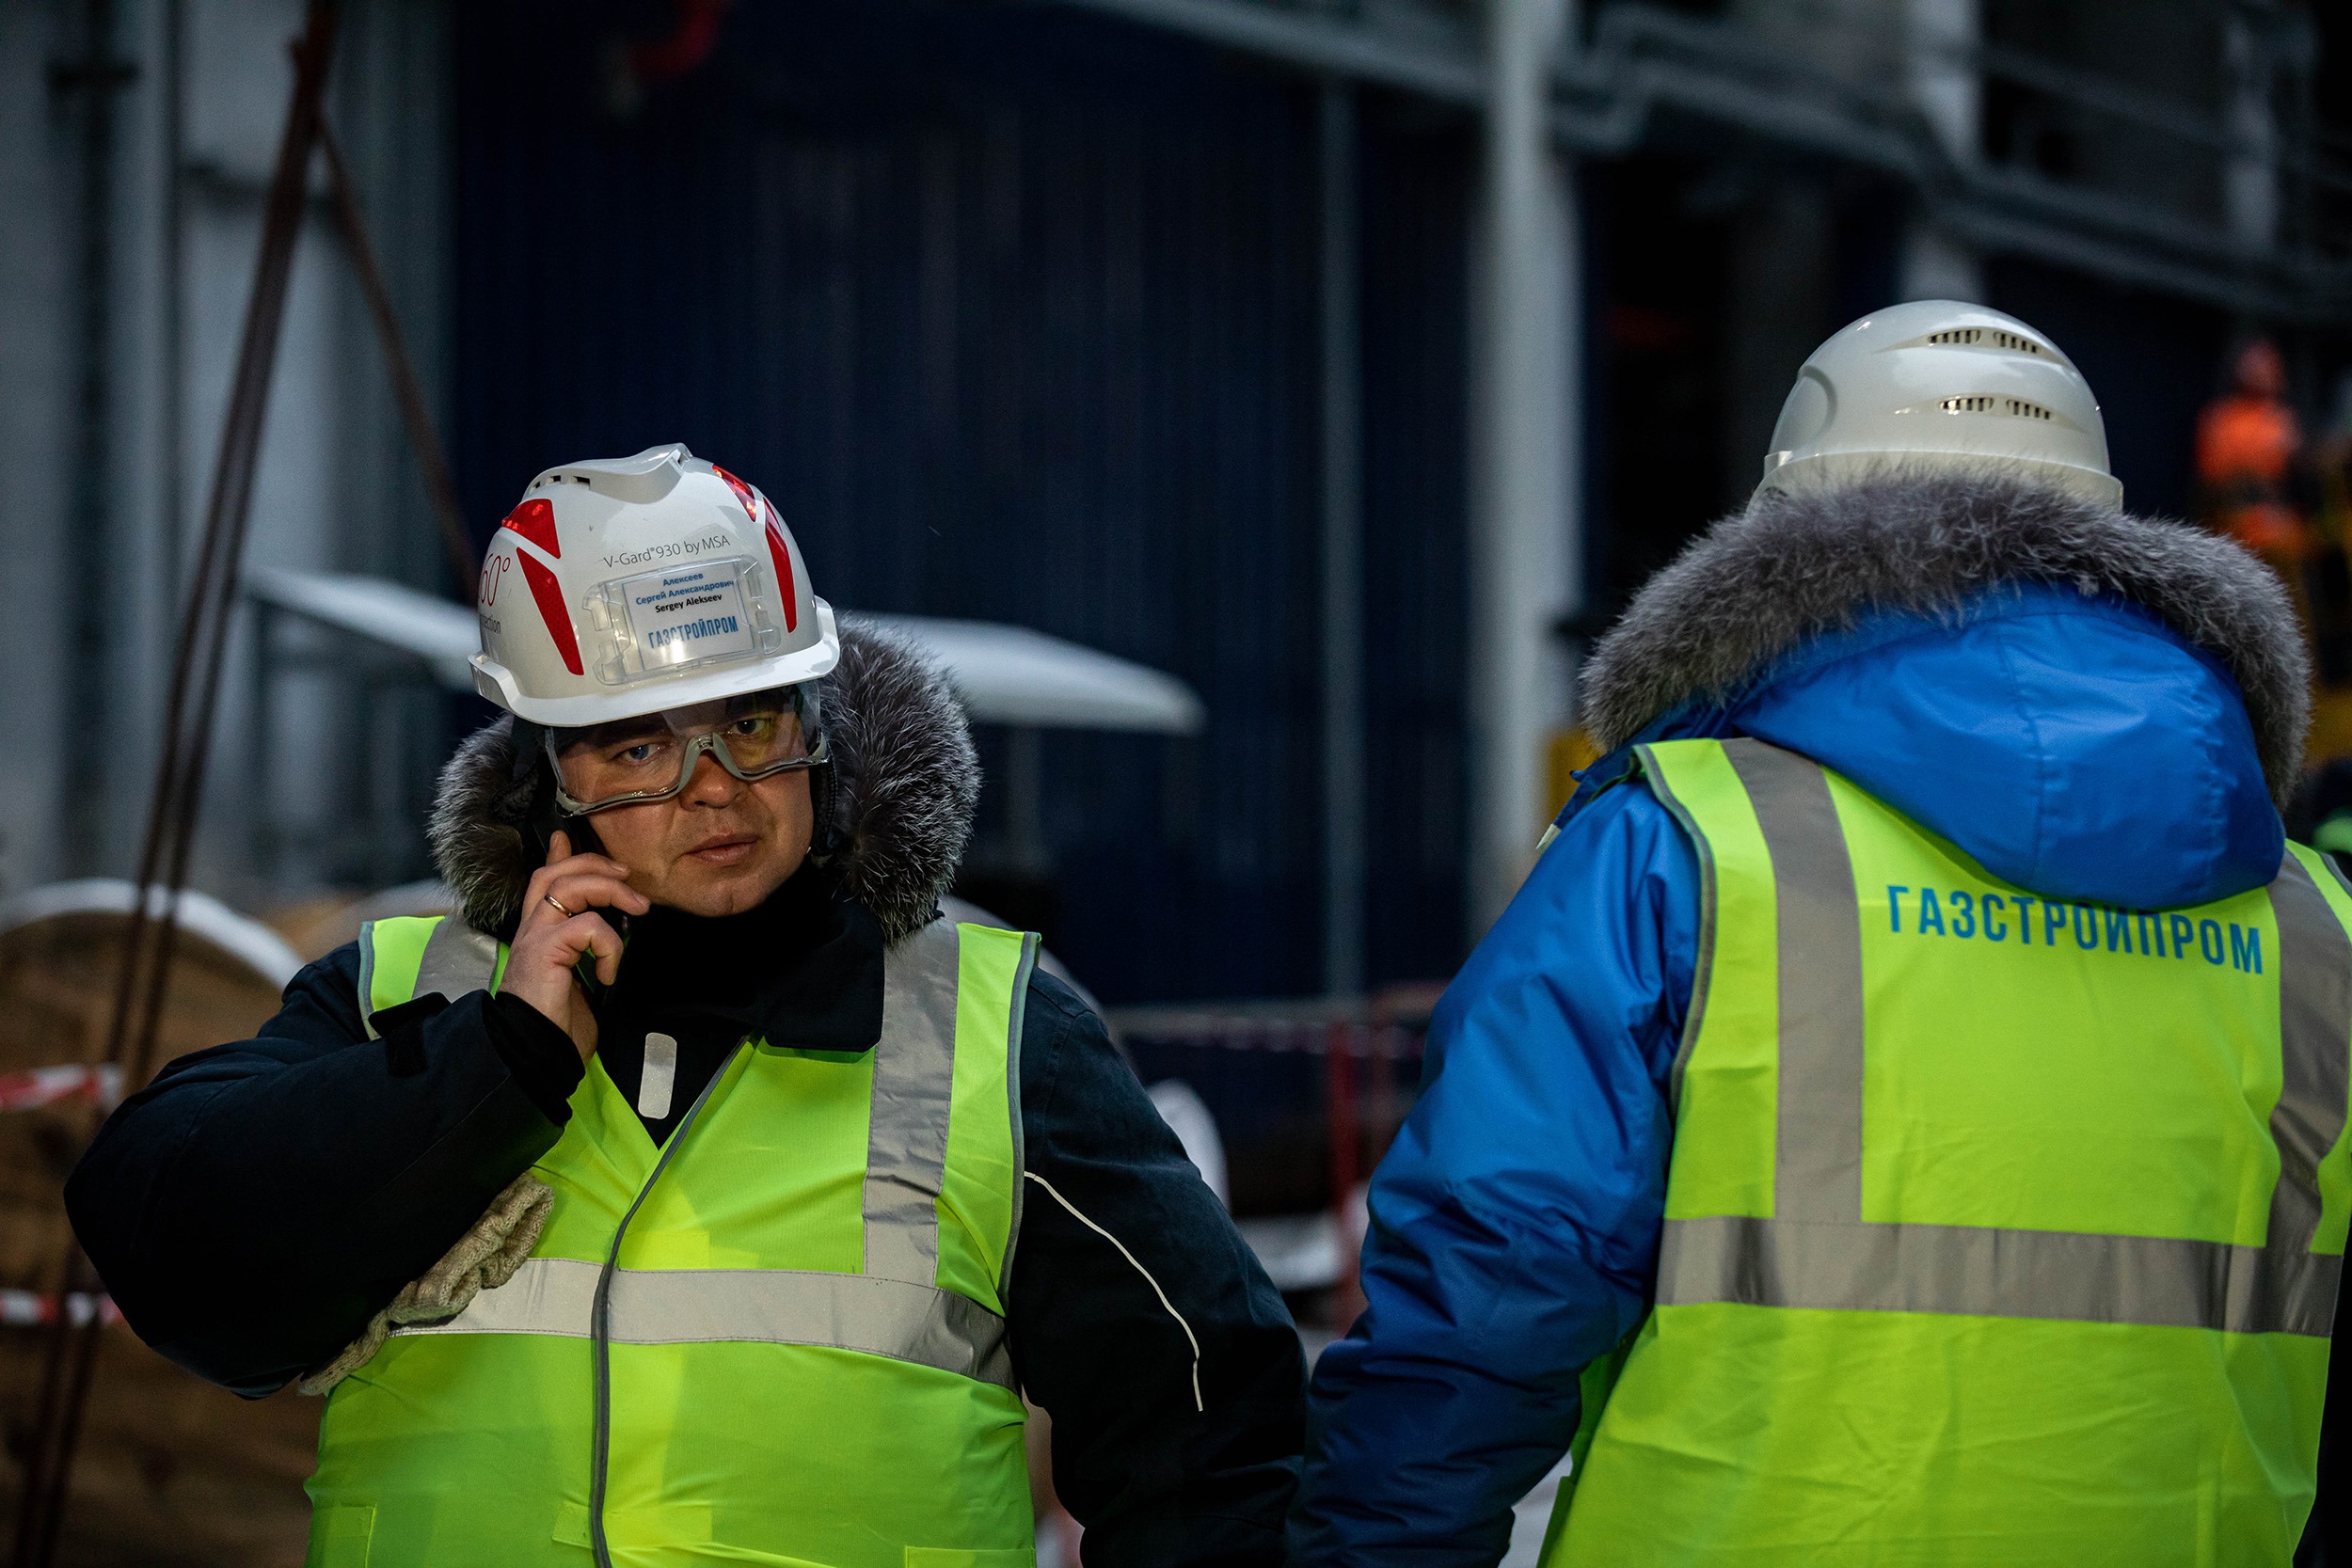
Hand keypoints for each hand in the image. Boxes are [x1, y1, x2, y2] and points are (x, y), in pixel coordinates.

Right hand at [504, 830, 648, 1060]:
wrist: (533, 1053)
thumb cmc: (556, 1024)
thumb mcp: (577, 980)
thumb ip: (585, 954)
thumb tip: (607, 941)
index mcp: (539, 934)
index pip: (543, 881)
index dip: (559, 857)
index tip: (566, 837)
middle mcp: (532, 929)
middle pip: (555, 873)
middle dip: (593, 863)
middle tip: (627, 874)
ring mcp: (535, 938)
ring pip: (568, 886)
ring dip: (610, 890)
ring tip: (638, 909)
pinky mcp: (545, 951)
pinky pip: (587, 926)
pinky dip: (609, 945)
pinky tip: (608, 972)